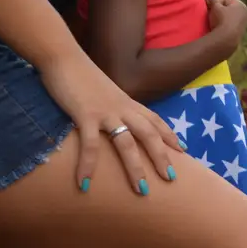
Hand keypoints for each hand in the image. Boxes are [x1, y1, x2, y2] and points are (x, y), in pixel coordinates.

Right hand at [39, 53, 184, 194]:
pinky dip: (88, 165)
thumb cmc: (81, 75)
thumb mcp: (104, 92)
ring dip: (135, 168)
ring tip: (141, 190)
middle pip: (149, 135)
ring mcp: (106, 112)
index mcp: (127, 102)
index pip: (155, 120)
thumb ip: (112, 105)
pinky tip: (84, 184)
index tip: (182, 150)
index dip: (169, 135)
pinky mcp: (85, 115)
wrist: (63, 57)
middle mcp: (122, 108)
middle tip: (171, 179)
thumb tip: (115, 120)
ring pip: (127, 143)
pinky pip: (90, 145)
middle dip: (161, 157)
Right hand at [207, 0, 246, 39]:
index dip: (215, 0)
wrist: (226, 39)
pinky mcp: (240, 33)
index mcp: (241, 5)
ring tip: (212, 19)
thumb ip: (213, 0)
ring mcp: (243, 24)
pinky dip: (224, 24)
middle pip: (229, 8)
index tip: (207, 3)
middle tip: (209, 10)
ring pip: (230, 17)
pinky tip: (218, 27)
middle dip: (219, 8)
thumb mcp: (215, 7)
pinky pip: (230, 25)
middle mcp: (245, 13)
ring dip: (221, 17)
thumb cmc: (221, 19)